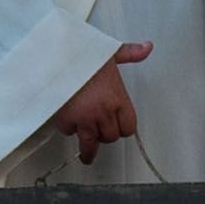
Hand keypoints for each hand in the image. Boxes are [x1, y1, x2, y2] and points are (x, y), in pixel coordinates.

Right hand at [51, 41, 152, 161]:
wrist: (57, 56)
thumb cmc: (82, 54)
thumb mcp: (109, 52)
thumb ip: (130, 53)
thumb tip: (147, 47)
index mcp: (118, 98)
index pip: (128, 126)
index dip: (123, 127)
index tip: (119, 129)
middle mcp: (104, 112)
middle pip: (110, 137)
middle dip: (105, 134)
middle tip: (99, 130)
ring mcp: (85, 119)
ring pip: (91, 142)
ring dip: (88, 148)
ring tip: (87, 155)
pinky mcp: (67, 121)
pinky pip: (70, 132)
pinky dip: (68, 128)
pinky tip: (68, 121)